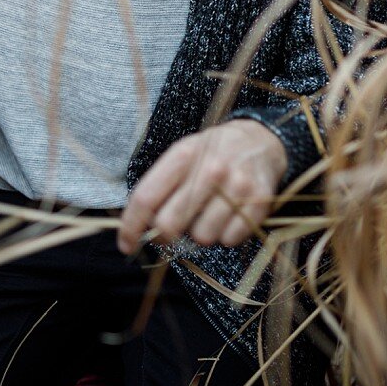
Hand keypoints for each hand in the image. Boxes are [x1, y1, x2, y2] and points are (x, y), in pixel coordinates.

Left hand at [117, 119, 287, 252]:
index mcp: (183, 155)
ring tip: (207, 213)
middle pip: (169, 224)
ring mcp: (236, 186)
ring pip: (201, 237)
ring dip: (200, 233)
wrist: (260, 141)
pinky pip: (229, 239)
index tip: (126, 244)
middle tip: (171, 230)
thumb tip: (138, 226)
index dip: (131, 227)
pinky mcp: (259, 203)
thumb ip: (160, 185)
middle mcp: (209, 169)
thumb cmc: (211, 153)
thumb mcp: (183, 155)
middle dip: (165, 235)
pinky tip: (228, 215)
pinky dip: (225, 235)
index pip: (146, 198)